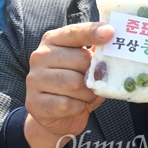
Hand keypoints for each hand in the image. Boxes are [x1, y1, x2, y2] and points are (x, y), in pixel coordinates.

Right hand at [24, 22, 113, 147]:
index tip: (110, 32)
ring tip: (85, 96)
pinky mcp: (35, 102)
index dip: (92, 32)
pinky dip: (77, 108)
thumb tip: (113, 38)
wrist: (57, 115)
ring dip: (87, 94)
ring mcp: (34, 79)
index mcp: (53, 40)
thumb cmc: (76, 84)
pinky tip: (74, 106)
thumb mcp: (86, 64)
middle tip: (93, 83)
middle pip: (80, 60)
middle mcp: (40, 56)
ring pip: (74, 84)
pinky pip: (66, 104)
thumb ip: (96, 52)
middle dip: (94, 75)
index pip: (74, 33)